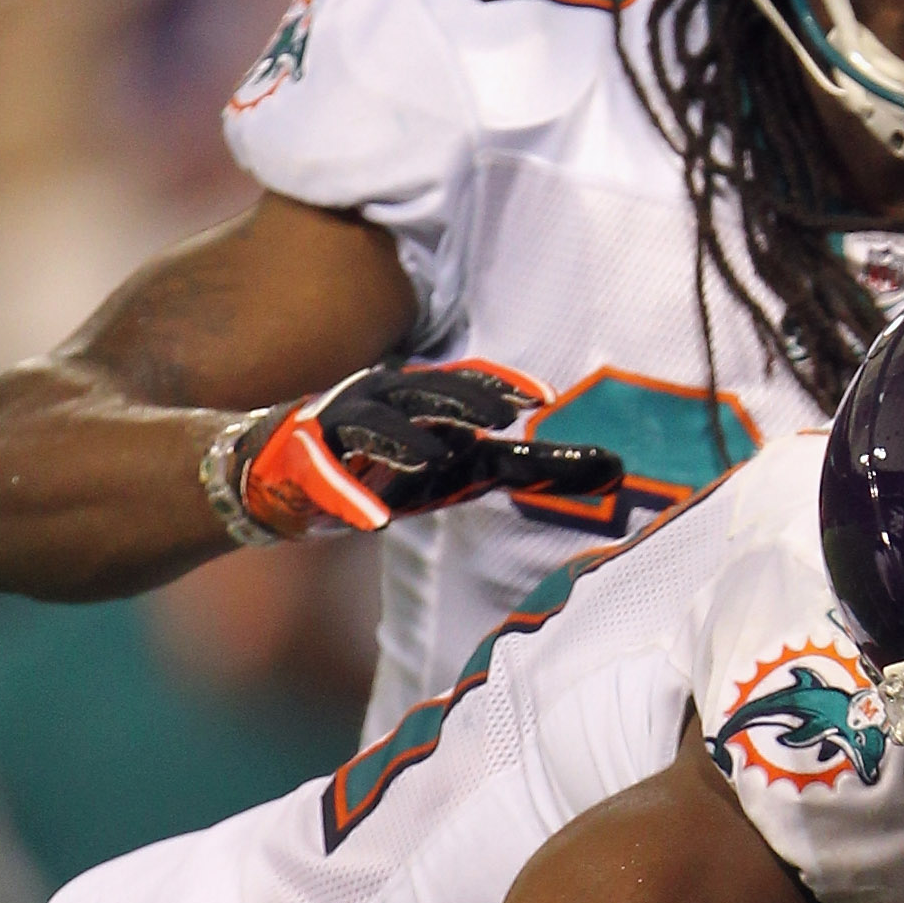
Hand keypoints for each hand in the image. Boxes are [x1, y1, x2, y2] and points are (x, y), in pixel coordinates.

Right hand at [233, 360, 620, 536]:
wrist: (287, 478)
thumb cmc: (395, 467)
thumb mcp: (471, 468)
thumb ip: (536, 467)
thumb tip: (616, 468)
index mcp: (424, 394)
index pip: (467, 379)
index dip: (500, 384)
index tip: (544, 397)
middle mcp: (384, 398)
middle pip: (427, 391)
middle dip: (465, 399)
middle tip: (507, 417)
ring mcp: (341, 428)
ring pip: (376, 424)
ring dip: (409, 440)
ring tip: (441, 458)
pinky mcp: (306, 465)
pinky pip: (330, 483)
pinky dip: (352, 500)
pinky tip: (374, 523)